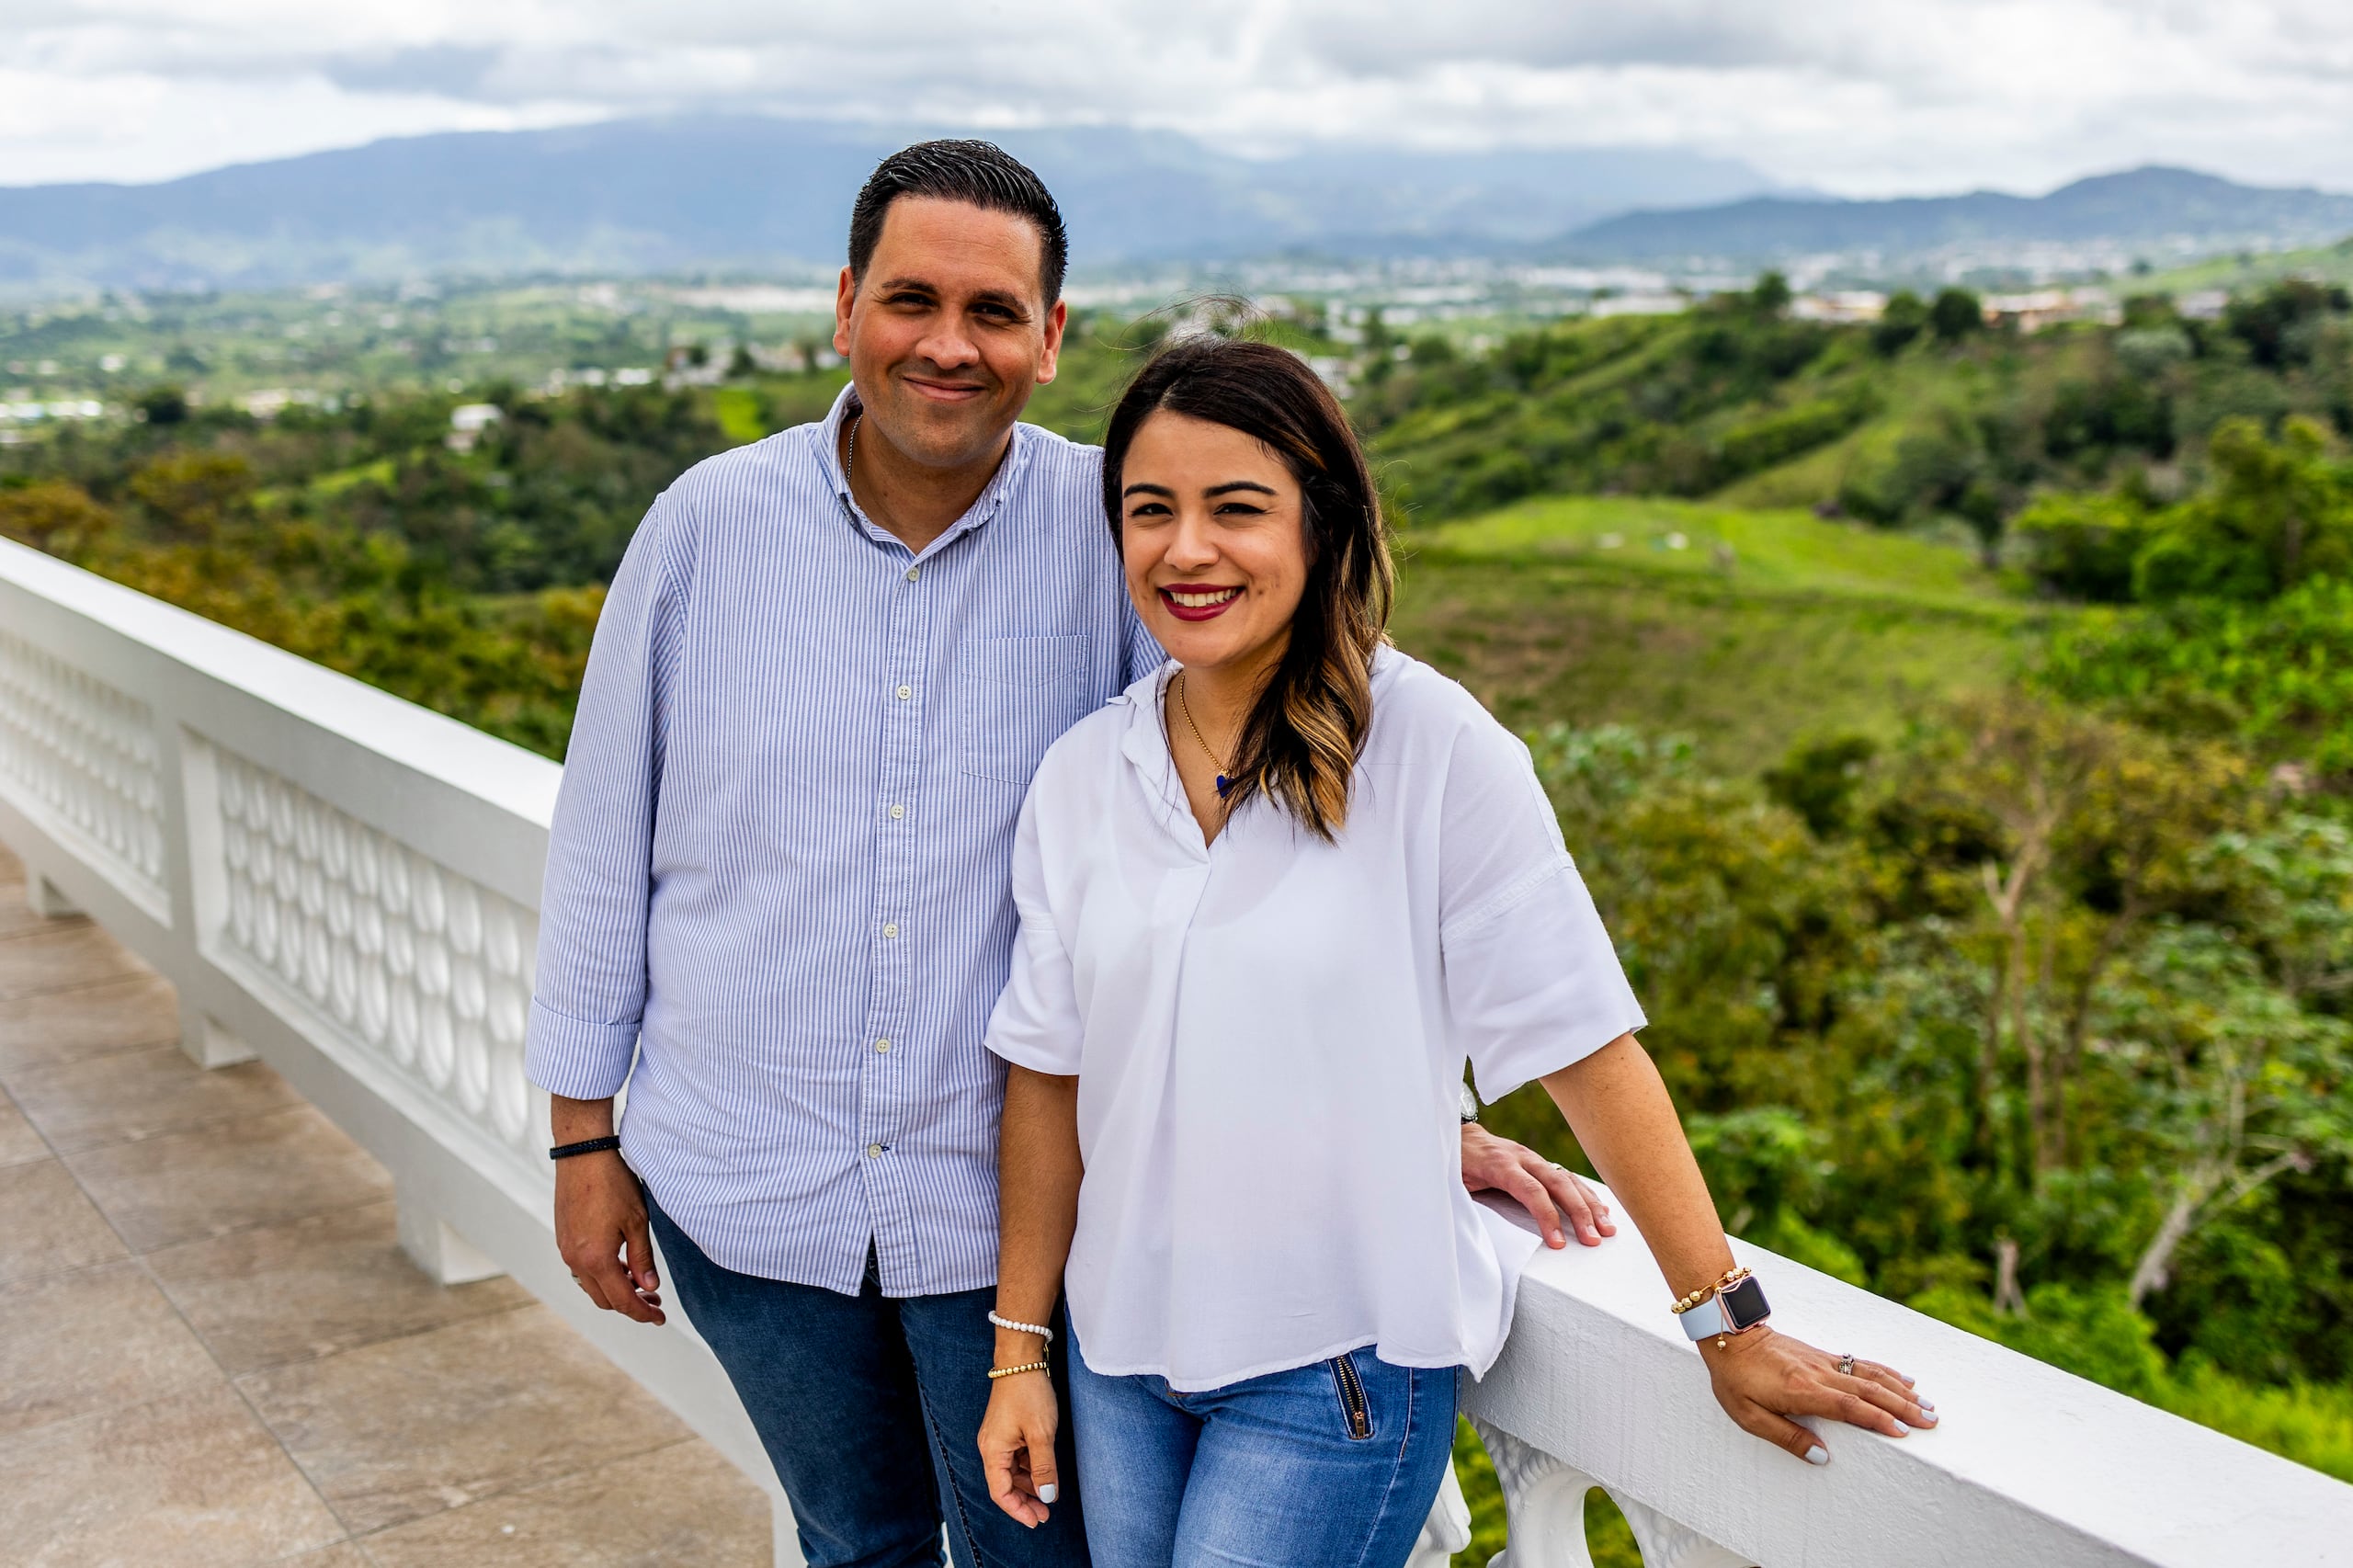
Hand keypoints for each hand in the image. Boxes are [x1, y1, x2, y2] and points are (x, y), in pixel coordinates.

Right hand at [554, 1151, 664, 1324]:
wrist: (583, 1155)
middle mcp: (576, 1261)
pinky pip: (583, 1270)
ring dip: (615, 1290)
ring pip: (592, 1286)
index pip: (622, 1300)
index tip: (660, 1318)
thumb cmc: (613, 1185)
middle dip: (630, 1305)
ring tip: (641, 1284)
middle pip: (604, 1299)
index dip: (642, 1313)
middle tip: (655, 1302)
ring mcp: (566, 1251)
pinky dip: (603, 1275)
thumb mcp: (637, 1222)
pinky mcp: (564, 1240)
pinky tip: (620, 1266)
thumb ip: (642, 1259)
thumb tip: (649, 1288)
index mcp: (596, 1260)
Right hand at [978, 1371, 1061, 1526]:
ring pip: (1011, 1472)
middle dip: (1024, 1501)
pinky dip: (1029, 1469)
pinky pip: (1015, 1458)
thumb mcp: (1042, 1434)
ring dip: (1028, 1486)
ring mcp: (998, 1438)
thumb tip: (1046, 1497)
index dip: (1018, 1510)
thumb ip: (1044, 1468)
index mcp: (993, 1451)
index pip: (1001, 1492)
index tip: (1036, 1521)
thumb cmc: (1029, 1394)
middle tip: (1045, 1515)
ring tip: (1048, 1497)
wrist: (1021, 1360)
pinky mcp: (1006, 1430)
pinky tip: (1044, 1473)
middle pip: (1004, 1484)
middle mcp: (990, 1447)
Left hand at [1460, 1124, 1615, 1248]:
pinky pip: (1566, 1176)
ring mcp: (1532, 1158)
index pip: (1530, 1191)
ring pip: (1567, 1178)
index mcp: (1499, 1164)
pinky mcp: (1539, 1162)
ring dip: (1590, 1204)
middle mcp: (1521, 1157)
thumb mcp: (1453, 1181)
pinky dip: (1585, 1193)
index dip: (1546, 1216)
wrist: (1458, 1136)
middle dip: (1579, 1212)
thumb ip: (1467, 1200)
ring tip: (1607, 1229)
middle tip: (1595, 1239)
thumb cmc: (1455, 1163)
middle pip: (1557, 1183)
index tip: (1558, 1243)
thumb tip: (1474, 1228)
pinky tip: (1601, 1209)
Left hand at [1698, 1326, 1933, 1462]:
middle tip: (1932, 1421)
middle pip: (1868, 1390)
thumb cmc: (1735, 1380)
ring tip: (1927, 1404)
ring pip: (1869, 1375)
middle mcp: (1818, 1374)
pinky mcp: (1822, 1355)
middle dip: (1902, 1407)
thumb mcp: (1749, 1416)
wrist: (1729, 1336)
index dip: (1877, 1419)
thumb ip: (1787, 1437)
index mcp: (1801, 1391)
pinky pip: (1860, 1364)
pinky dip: (1885, 1372)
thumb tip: (1823, 1458)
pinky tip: (1902, 1379)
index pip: (1848, 1406)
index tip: (1903, 1432)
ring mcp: (1822, 1362)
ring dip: (1900, 1389)